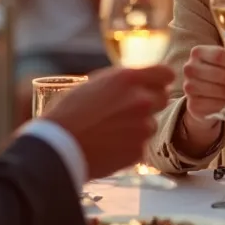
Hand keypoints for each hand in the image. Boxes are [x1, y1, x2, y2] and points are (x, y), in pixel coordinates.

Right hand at [43, 65, 173, 178]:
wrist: (58, 146)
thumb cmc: (70, 112)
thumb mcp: (95, 83)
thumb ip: (122, 82)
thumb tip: (140, 81)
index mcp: (129, 78)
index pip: (166, 74)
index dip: (159, 80)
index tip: (153, 86)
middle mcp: (141, 100)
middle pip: (163, 98)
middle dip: (149, 103)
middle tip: (127, 111)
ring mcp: (142, 127)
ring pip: (151, 124)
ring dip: (138, 127)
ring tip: (110, 131)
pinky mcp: (138, 150)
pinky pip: (141, 145)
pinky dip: (129, 146)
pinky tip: (108, 145)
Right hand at [180, 45, 224, 123]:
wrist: (201, 95)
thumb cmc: (216, 76)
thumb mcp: (224, 64)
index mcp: (198, 52)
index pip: (218, 55)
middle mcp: (190, 68)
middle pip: (219, 73)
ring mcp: (189, 86)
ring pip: (218, 90)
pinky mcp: (192, 103)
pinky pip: (214, 103)